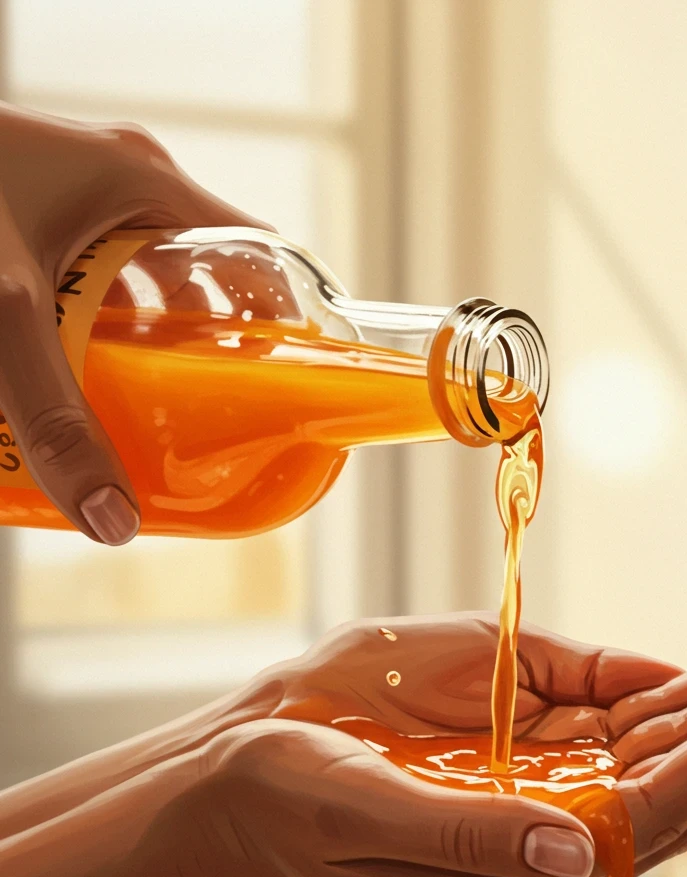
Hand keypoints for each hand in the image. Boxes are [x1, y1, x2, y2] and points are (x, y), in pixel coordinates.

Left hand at [0, 102, 270, 543]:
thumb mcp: (3, 313)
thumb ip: (54, 419)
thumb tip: (113, 522)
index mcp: (147, 181)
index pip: (260, 255)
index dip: (289, 325)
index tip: (296, 394)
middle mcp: (125, 187)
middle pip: (207, 286)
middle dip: (212, 359)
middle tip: (217, 428)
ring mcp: (82, 204)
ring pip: (148, 291)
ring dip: (152, 355)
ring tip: (154, 422)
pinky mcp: (40, 225)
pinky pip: (95, 287)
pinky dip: (99, 337)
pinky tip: (81, 386)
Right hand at [165, 615, 686, 876]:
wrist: (233, 778)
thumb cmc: (282, 800)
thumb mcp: (357, 812)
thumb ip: (465, 836)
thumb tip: (580, 853)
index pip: (645, 817)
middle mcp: (541, 843)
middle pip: (676, 788)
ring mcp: (535, 798)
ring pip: (657, 757)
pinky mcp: (517, 757)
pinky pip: (612, 728)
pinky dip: (673, 696)